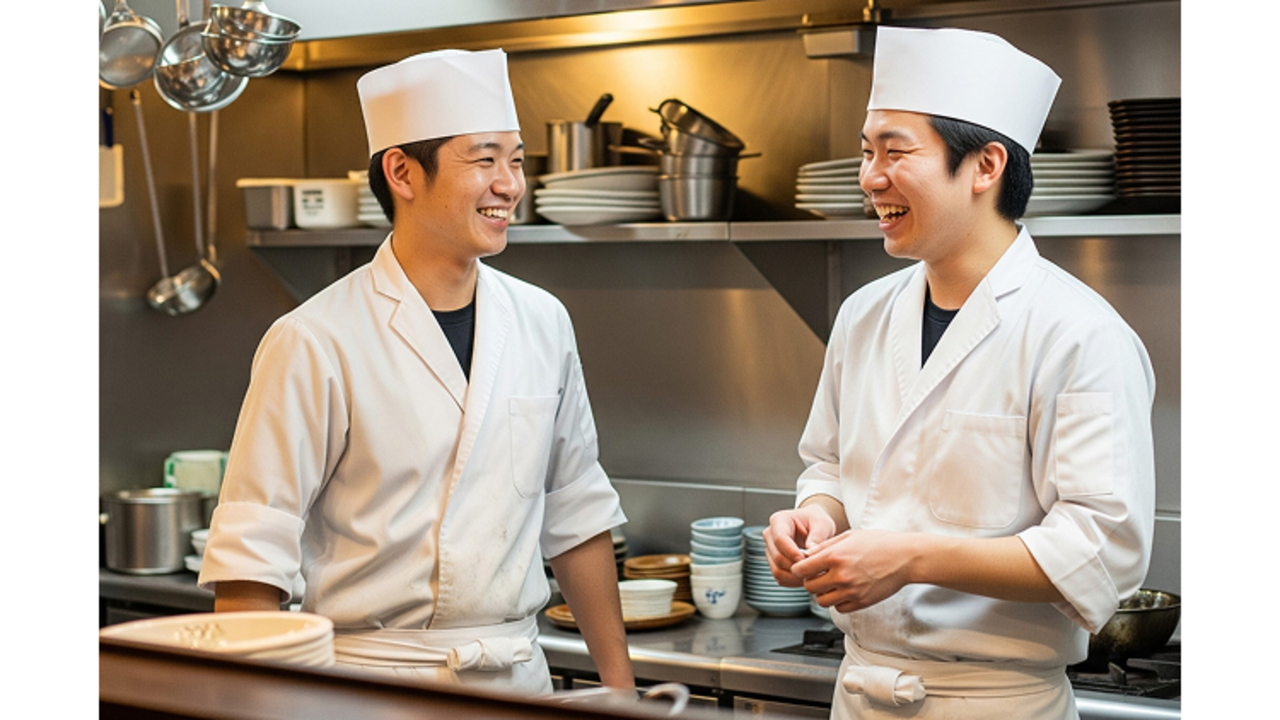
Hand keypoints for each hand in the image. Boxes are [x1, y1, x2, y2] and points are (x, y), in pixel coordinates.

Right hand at [763, 506, 838, 587]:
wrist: (813, 526)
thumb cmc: (816, 521)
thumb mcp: (822, 523)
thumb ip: (817, 536)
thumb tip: (810, 552)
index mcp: (779, 521)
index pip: (780, 539)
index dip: (793, 552)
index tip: (807, 560)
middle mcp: (770, 536)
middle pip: (777, 557)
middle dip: (796, 567)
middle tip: (815, 571)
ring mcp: (770, 551)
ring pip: (777, 571)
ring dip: (795, 577)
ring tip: (813, 576)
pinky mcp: (774, 563)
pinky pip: (780, 578)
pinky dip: (794, 581)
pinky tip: (807, 577)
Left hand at [791, 530, 916, 613]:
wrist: (905, 558)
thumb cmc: (879, 543)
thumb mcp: (849, 536)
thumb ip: (825, 546)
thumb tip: (806, 555)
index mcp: (834, 556)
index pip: (801, 570)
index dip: (800, 569)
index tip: (804, 568)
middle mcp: (841, 575)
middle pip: (809, 587)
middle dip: (811, 581)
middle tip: (820, 575)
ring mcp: (851, 591)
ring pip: (822, 601)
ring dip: (823, 593)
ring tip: (832, 584)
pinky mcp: (861, 602)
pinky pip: (839, 608)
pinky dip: (838, 601)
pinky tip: (845, 591)